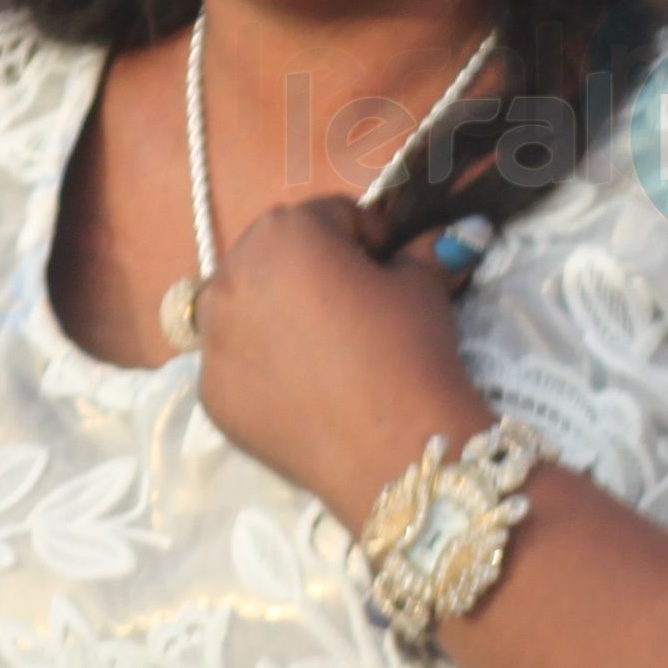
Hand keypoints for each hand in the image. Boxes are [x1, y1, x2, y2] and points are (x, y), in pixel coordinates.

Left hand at [193, 193, 488, 527]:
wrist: (393, 451)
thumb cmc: (408, 352)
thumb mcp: (423, 289)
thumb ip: (423, 252)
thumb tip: (456, 237)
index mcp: (284, 233)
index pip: (331, 216)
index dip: (368, 239)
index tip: (390, 266)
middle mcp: (232, 277)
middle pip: (275, 255)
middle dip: (313, 270)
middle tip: (357, 307)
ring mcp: (213, 339)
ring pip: (243, 306)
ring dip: (275, 313)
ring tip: (324, 347)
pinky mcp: (211, 393)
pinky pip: (235, 361)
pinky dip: (262, 365)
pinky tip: (304, 388)